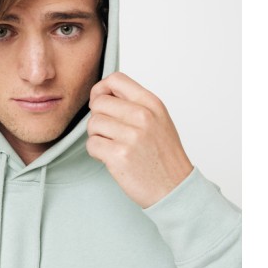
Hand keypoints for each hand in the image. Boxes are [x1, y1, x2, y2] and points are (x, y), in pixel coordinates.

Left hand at [86, 72, 193, 208]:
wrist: (175, 188)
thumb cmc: (164, 156)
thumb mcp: (158, 120)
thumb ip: (134, 104)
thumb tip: (101, 93)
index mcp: (152, 104)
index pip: (116, 79)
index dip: (101, 90)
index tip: (102, 105)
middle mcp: (143, 116)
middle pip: (99, 103)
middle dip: (98, 118)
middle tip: (109, 133)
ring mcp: (132, 136)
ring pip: (93, 124)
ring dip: (97, 137)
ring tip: (112, 146)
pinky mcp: (120, 156)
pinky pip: (92, 144)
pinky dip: (96, 153)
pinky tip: (110, 158)